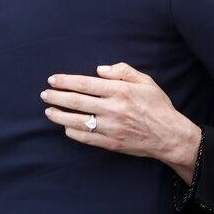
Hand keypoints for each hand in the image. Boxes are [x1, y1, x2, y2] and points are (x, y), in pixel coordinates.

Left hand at [41, 63, 202, 182]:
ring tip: (49, 111)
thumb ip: (123, 71)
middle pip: (76, 101)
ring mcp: (110, 128)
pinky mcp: (110, 143)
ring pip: (77, 121)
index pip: (85, 84)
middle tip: (44, 94)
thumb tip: (99, 70)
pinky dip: (72, 132)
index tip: (53, 79)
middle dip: (57, 97)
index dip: (66, 81)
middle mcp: (112, 109)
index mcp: (120, 91)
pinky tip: (65, 127)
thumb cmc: (157, 106)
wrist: (169, 136)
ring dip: (59, 115)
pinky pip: (85, 138)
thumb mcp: (146, 81)